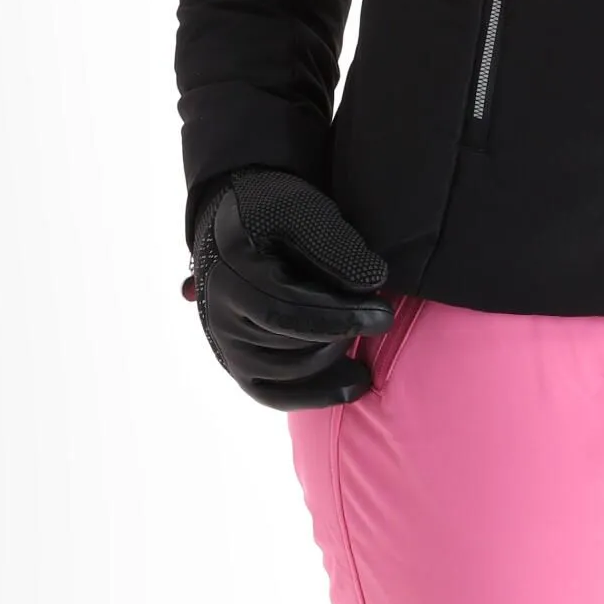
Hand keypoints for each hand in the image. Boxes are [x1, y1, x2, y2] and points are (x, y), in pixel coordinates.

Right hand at [181, 167, 395, 410]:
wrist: (234, 221)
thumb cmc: (272, 210)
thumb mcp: (303, 209)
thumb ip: (335, 244)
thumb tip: (372, 284)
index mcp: (233, 275)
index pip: (289, 312)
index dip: (340, 317)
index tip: (383, 314)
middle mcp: (220, 318)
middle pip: (293, 345)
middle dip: (343, 332)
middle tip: (378, 313)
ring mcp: (226, 347)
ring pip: (291, 372)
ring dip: (334, 355)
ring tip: (362, 330)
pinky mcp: (238, 365)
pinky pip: (275, 395)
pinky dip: (317, 394)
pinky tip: (357, 382)